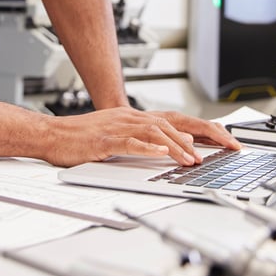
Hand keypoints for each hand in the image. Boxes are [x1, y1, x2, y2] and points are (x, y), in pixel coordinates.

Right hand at [42, 107, 240, 167]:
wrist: (53, 135)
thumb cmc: (82, 139)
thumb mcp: (118, 136)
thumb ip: (144, 138)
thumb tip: (172, 143)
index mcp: (134, 117)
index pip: (174, 120)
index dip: (200, 130)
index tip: (222, 142)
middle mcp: (130, 117)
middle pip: (170, 124)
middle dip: (196, 138)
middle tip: (216, 152)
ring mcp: (117, 127)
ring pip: (154, 132)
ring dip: (176, 146)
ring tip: (191, 159)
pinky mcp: (104, 139)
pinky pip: (130, 141)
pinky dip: (147, 147)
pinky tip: (161, 153)